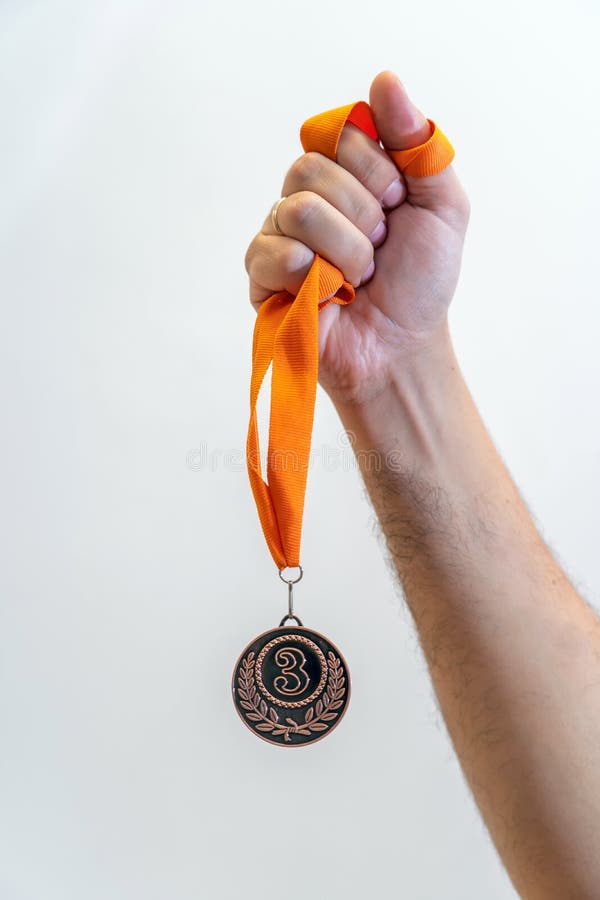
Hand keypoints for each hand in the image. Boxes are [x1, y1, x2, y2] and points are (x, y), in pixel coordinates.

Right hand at [244, 70, 469, 405]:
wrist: (401, 347)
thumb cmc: (420, 283)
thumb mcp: (441, 208)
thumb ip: (420, 145)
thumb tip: (385, 80)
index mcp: (346, 175)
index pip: (342, 133)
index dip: (376, 171)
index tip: (397, 207)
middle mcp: (308, 196)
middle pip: (312, 168)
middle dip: (363, 217)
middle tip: (379, 251)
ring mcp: (281, 235)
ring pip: (297, 209)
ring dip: (345, 252)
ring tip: (356, 279)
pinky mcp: (262, 276)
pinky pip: (268, 250)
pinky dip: (305, 272)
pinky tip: (324, 292)